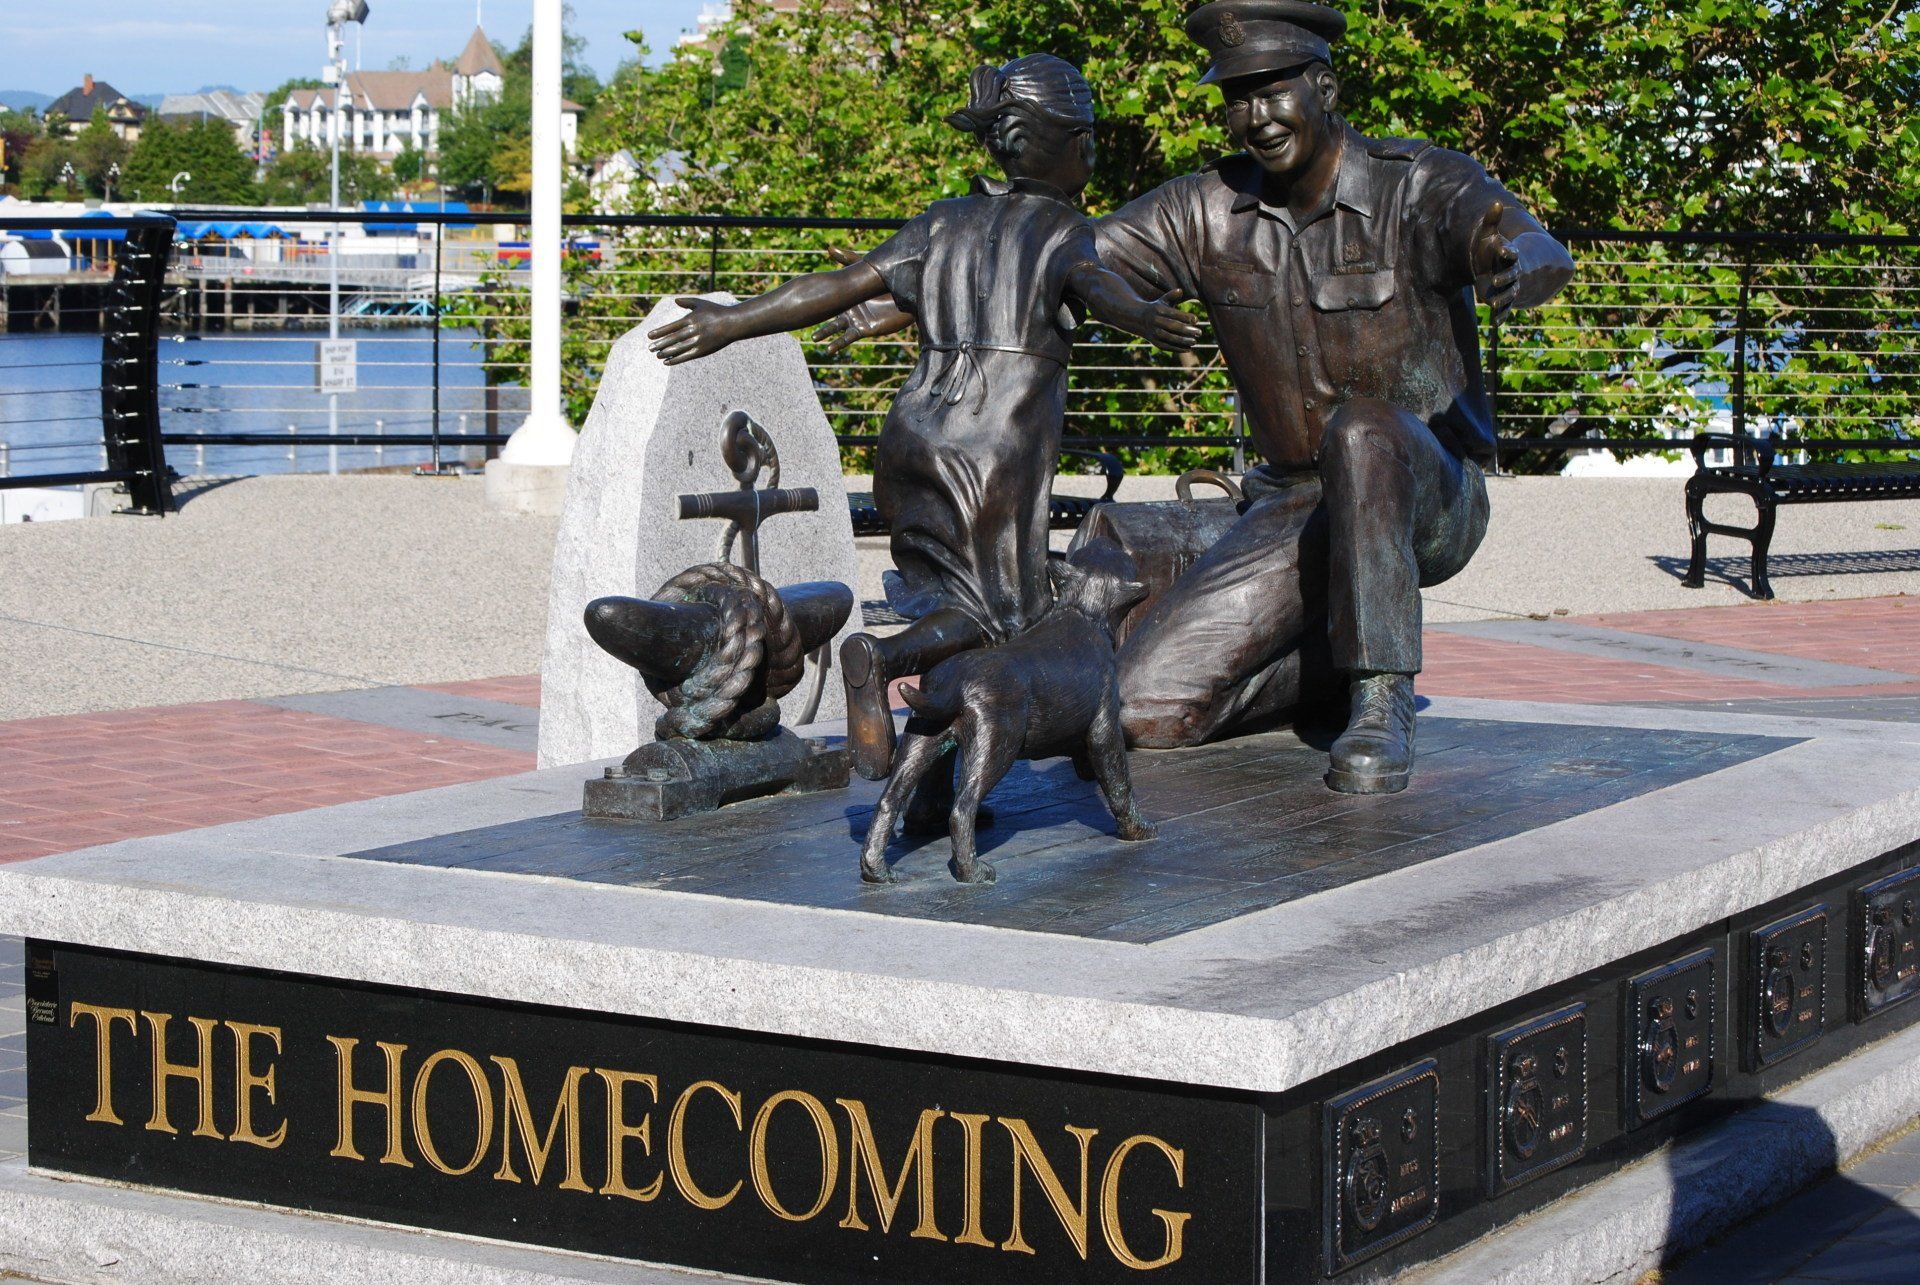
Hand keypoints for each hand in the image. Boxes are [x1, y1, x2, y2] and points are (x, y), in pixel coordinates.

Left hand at [647, 297, 740, 364]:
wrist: (732, 323)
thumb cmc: (716, 312)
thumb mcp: (701, 304)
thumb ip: (687, 302)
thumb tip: (675, 301)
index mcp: (690, 319)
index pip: (670, 327)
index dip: (659, 332)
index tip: (649, 336)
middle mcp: (692, 331)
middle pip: (672, 339)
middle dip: (659, 344)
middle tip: (649, 348)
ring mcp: (697, 342)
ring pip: (677, 349)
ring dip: (666, 353)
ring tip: (657, 355)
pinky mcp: (702, 351)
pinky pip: (686, 356)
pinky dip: (675, 360)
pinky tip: (667, 362)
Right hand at [1134, 289, 1204, 352]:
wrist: (1138, 319)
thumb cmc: (1156, 308)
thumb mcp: (1162, 300)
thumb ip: (1172, 295)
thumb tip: (1181, 290)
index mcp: (1159, 310)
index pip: (1174, 314)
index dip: (1186, 317)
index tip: (1196, 320)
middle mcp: (1155, 321)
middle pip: (1173, 327)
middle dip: (1187, 330)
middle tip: (1199, 332)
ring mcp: (1154, 332)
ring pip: (1170, 338)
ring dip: (1183, 341)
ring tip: (1195, 341)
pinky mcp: (1154, 341)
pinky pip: (1166, 346)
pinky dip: (1177, 349)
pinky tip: (1188, 348)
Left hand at [1471, 201, 1520, 321]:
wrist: (1496, 266)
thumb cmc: (1492, 249)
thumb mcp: (1489, 235)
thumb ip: (1492, 220)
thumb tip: (1497, 202)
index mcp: (1509, 256)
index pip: (1510, 253)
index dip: (1507, 251)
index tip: (1503, 250)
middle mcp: (1512, 271)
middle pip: (1511, 275)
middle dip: (1504, 278)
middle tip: (1494, 280)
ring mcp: (1510, 285)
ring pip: (1509, 294)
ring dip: (1502, 299)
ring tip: (1493, 304)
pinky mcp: (1504, 298)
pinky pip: (1505, 308)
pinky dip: (1501, 315)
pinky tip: (1495, 323)